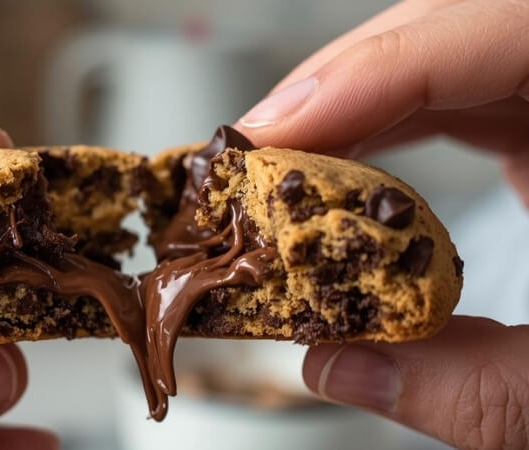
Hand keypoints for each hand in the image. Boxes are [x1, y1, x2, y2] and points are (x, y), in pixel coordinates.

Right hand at [233, 1, 528, 447]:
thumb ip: (484, 392)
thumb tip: (337, 370)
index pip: (495, 26)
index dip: (370, 72)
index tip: (272, 133)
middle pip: (450, 30)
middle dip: (339, 90)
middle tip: (256, 159)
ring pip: (439, 58)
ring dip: (349, 112)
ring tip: (277, 172)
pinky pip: (452, 95)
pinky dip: (384, 132)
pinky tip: (339, 172)